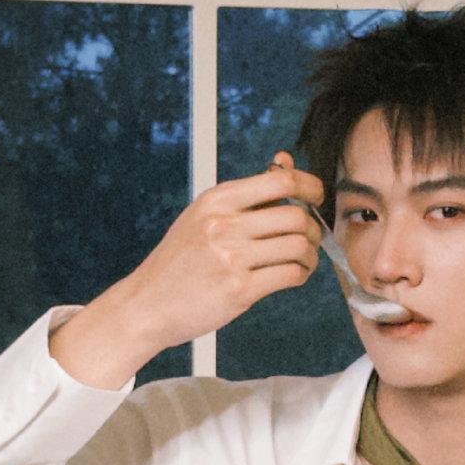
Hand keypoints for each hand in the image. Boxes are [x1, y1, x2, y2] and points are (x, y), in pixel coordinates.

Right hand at [122, 151, 323, 353]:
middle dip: (312, 228)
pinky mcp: (239, 290)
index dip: (310, 186)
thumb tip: (285, 161)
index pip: (280, 180)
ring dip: (310, 254)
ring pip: (298, 246)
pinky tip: (293, 275)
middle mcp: (224, 224)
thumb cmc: (180, 260)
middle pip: (295, 216)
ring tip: (303, 259)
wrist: (148, 303)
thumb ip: (247, 194)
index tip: (317, 196)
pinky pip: (290, 275)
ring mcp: (231, 258)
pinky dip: (301, 275)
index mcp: (217, 200)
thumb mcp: (203, 216)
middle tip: (309, 238)